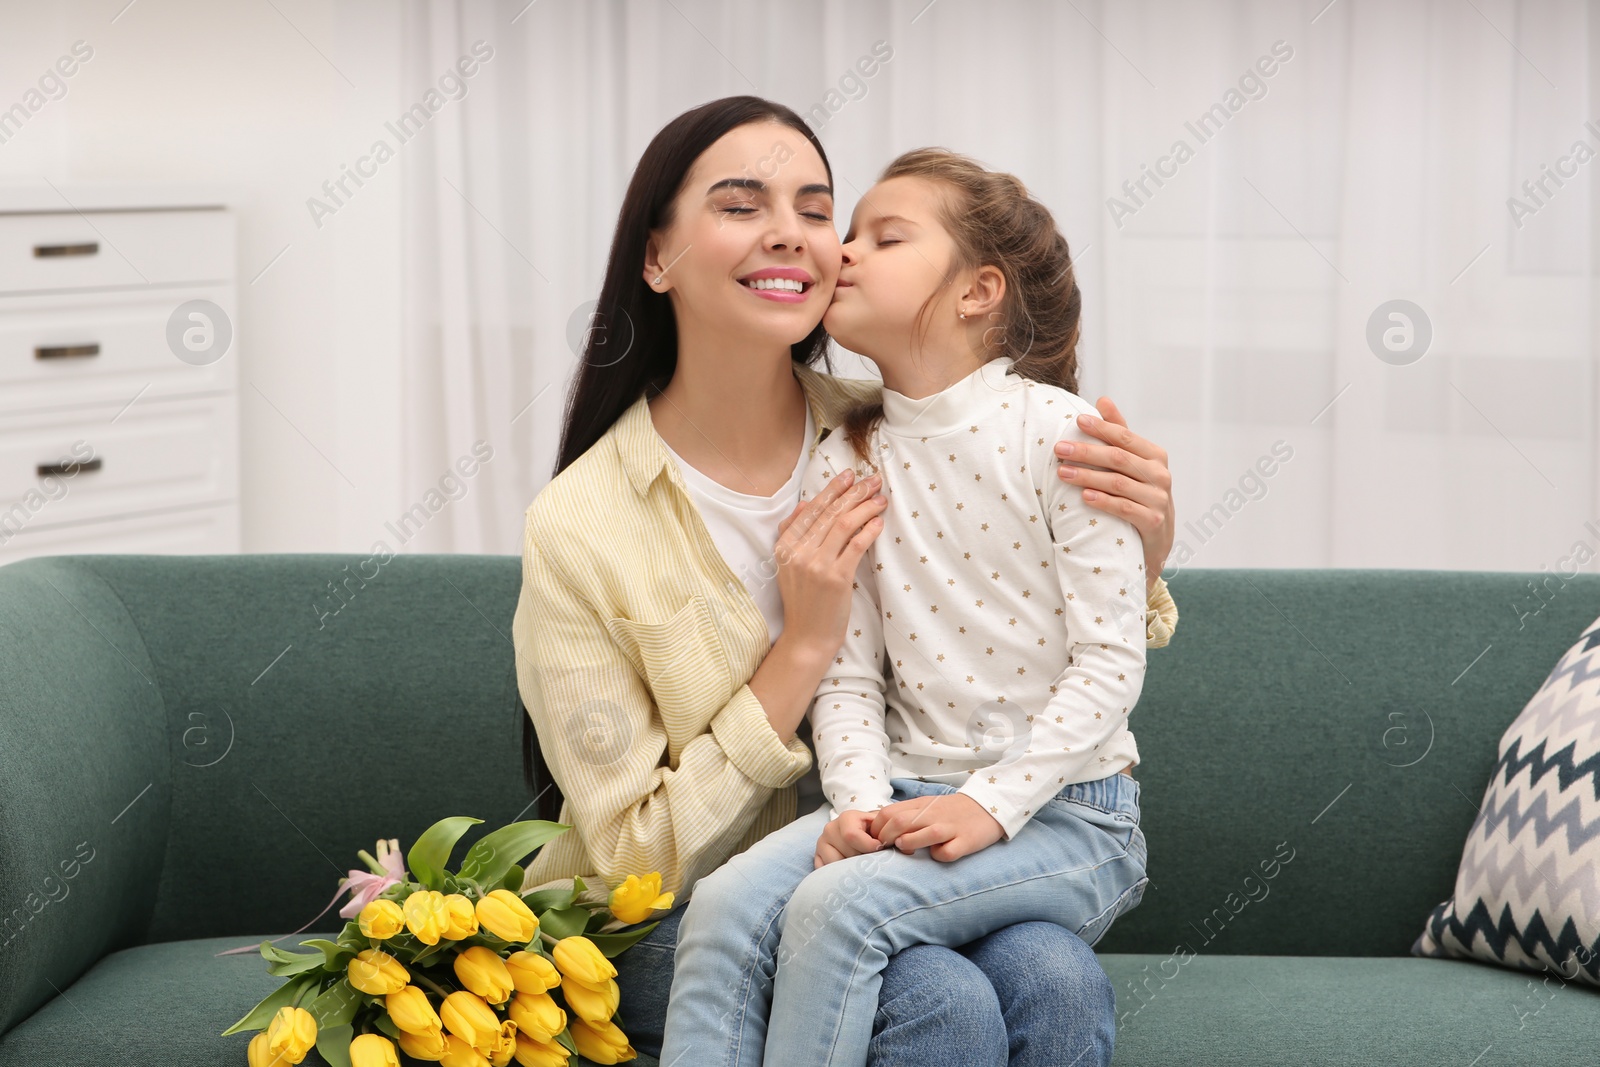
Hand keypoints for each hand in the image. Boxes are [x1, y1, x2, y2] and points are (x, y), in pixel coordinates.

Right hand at [774, 468, 887, 659]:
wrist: (807, 637)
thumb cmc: (804, 601)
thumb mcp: (788, 566)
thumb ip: (793, 534)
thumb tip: (805, 504)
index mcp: (785, 547)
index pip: (812, 509)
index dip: (832, 489)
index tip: (849, 475)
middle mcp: (798, 553)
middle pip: (830, 512)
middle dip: (854, 492)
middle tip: (872, 480)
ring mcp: (816, 565)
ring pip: (843, 524)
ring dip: (865, 507)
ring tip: (880, 499)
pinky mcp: (836, 578)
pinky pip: (856, 545)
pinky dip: (869, 530)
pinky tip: (879, 522)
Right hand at [814, 809, 884, 867]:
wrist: (861, 831)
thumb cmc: (874, 829)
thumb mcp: (880, 825)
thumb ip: (884, 831)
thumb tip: (885, 844)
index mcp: (846, 818)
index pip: (851, 835)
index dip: (868, 846)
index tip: (880, 849)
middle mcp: (830, 829)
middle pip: (845, 852)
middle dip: (862, 859)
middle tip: (871, 859)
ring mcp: (821, 844)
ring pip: (834, 864)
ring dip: (850, 869)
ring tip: (861, 866)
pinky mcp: (817, 857)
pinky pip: (825, 871)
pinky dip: (837, 875)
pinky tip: (848, 872)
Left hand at [869, 792, 1003, 862]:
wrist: (987, 806)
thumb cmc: (951, 811)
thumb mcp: (927, 806)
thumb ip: (907, 815)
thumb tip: (881, 830)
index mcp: (921, 805)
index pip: (888, 813)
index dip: (876, 828)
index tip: (876, 840)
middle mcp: (933, 814)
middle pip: (900, 822)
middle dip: (886, 838)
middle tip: (886, 849)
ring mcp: (950, 827)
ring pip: (924, 834)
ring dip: (909, 843)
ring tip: (907, 849)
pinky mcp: (966, 841)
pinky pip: (948, 852)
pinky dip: (940, 855)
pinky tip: (940, 854)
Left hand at [1053, 397, 1173, 588]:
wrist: (1158, 538)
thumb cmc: (1140, 492)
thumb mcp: (1134, 462)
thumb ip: (1120, 432)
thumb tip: (1102, 399)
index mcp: (1155, 455)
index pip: (1125, 437)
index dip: (1101, 428)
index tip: (1077, 420)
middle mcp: (1160, 475)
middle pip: (1119, 458)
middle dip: (1087, 452)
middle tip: (1059, 448)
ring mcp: (1158, 499)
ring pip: (1118, 483)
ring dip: (1088, 477)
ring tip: (1063, 472)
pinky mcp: (1153, 522)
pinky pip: (1125, 509)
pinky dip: (1104, 502)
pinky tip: (1084, 497)